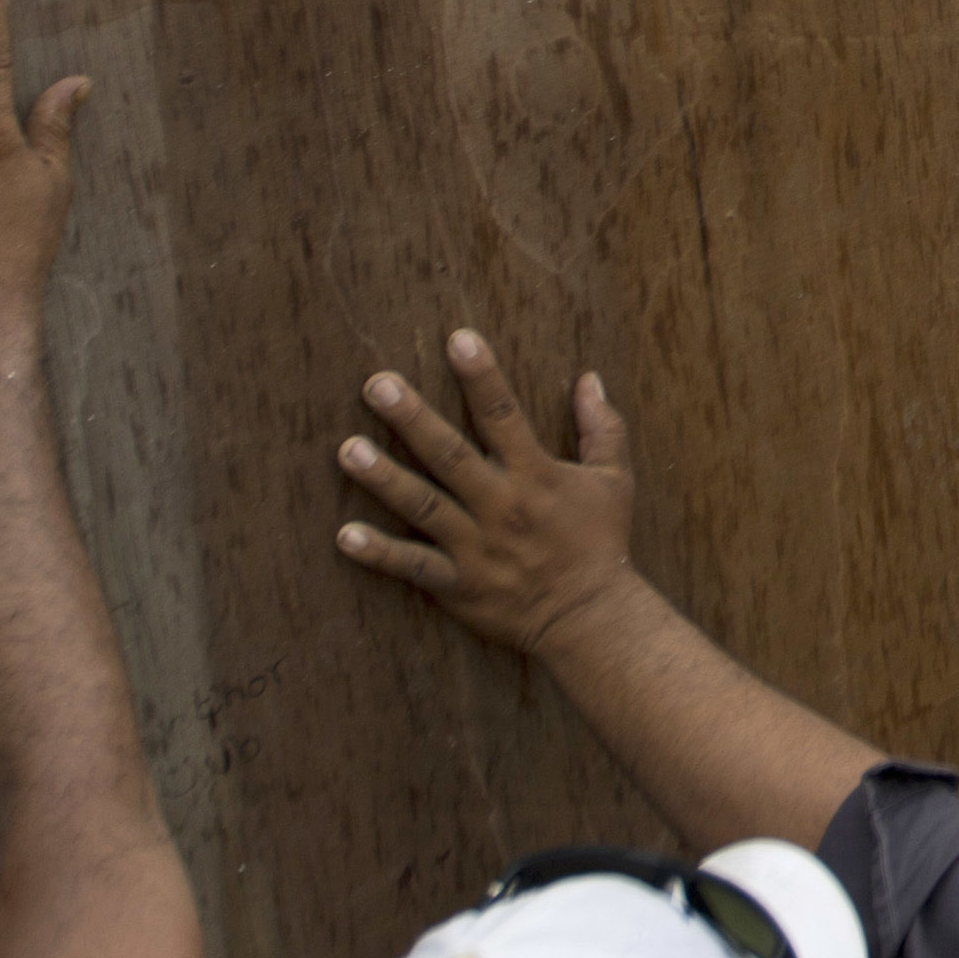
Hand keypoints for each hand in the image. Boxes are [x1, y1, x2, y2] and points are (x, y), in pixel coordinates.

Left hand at [336, 331, 639, 660]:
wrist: (593, 617)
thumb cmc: (601, 543)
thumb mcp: (614, 480)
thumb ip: (602, 427)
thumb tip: (590, 377)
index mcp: (536, 475)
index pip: (504, 415)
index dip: (481, 376)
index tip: (458, 339)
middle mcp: (501, 506)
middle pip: (450, 455)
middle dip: (412, 418)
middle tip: (376, 384)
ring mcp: (476, 546)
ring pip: (423, 505)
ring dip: (383, 478)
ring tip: (347, 449)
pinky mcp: (459, 584)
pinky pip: (413, 567)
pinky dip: (379, 553)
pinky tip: (344, 535)